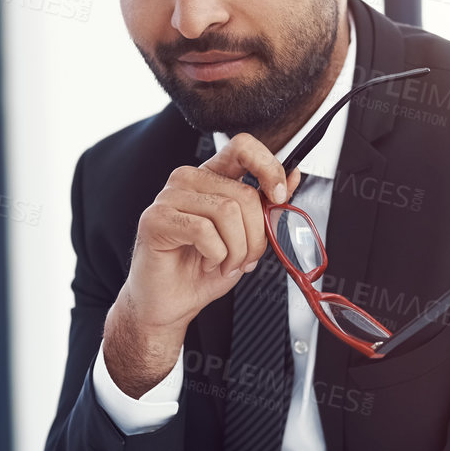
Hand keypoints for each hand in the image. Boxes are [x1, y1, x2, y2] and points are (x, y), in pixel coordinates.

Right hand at [104, 134, 302, 396]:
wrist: (171, 303)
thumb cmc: (203, 270)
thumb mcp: (248, 236)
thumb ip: (266, 205)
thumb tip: (293, 175)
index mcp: (211, 176)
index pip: (243, 147)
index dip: (267, 167)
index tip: (279, 196)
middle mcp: (189, 180)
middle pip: (244, 194)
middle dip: (255, 237)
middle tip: (244, 259)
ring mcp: (169, 197)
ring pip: (228, 212)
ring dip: (236, 250)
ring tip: (222, 263)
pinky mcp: (156, 219)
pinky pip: (204, 231)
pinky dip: (215, 256)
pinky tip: (205, 263)